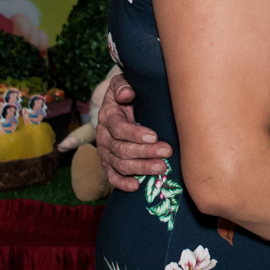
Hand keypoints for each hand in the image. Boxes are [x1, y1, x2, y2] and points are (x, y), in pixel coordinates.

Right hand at [96, 73, 171, 190]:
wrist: (120, 104)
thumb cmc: (127, 93)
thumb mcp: (122, 83)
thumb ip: (122, 85)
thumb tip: (127, 93)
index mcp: (107, 116)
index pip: (119, 127)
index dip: (135, 133)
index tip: (154, 136)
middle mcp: (103, 136)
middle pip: (122, 149)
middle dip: (145, 152)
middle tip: (166, 152)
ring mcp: (105, 152)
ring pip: (120, 164)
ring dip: (141, 168)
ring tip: (161, 168)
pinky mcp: (108, 164)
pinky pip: (112, 176)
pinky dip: (122, 183)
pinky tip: (136, 187)